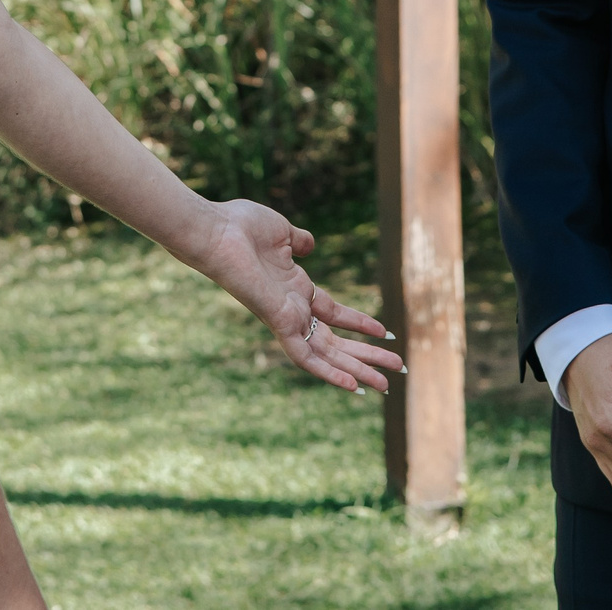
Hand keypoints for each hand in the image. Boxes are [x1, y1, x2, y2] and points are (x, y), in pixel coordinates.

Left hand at [191, 198, 406, 393]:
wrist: (215, 231)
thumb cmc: (240, 226)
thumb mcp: (280, 231)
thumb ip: (298, 241)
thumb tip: (310, 244)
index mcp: (295, 288)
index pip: (333, 314)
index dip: (360, 323)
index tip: (386, 332)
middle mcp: (292, 308)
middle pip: (336, 341)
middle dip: (366, 356)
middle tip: (396, 369)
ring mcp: (286, 318)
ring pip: (328, 354)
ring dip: (358, 369)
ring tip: (386, 385)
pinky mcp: (279, 321)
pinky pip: (306, 355)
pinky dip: (329, 373)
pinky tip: (353, 386)